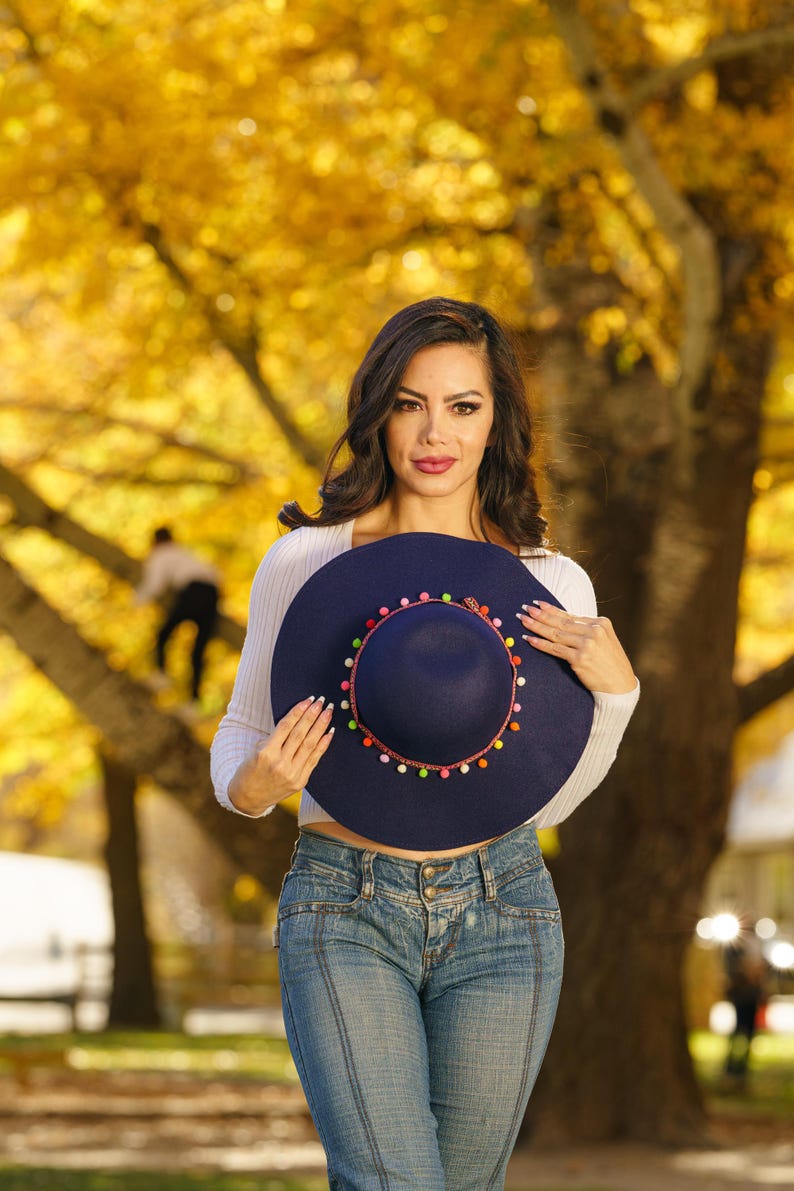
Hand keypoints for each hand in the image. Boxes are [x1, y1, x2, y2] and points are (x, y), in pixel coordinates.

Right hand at [228, 696, 334, 815]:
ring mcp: (292, 774)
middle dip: (312, 715)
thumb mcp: (256, 750)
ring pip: (310, 745)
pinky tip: (330, 732)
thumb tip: (298, 720)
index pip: (286, 726)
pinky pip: (314, 759)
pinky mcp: (300, 781)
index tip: (308, 700)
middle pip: (300, 733)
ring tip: (329, 712)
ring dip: (321, 726)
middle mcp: (280, 763)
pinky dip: (323, 745)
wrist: (249, 798)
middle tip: (322, 701)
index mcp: (266, 753)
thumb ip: (275, 738)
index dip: (298, 711)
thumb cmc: (251, 769)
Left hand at [517, 602, 636, 694]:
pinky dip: (540, 643)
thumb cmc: (610, 664)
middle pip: (561, 622)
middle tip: (525, 608)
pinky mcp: (580, 659)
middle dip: (540, 614)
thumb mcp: (604, 640)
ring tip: (523, 620)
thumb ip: (587, 631)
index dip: (552, 609)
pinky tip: (528, 639)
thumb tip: (562, 621)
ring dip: (536, 626)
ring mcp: (587, 645)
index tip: (538, 603)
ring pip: (555, 634)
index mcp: (601, 623)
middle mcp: (594, 631)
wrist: (620, 685)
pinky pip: (555, 649)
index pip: (571, 615)